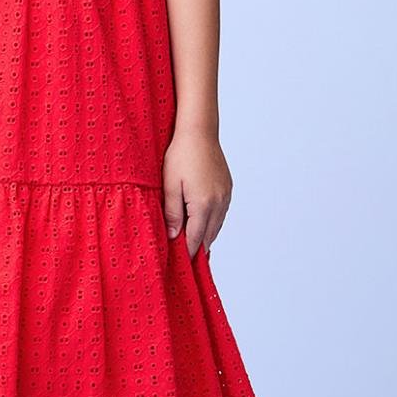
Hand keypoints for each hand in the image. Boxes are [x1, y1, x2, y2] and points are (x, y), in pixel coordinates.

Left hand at [161, 127, 232, 259]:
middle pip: (208, 237)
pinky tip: (201, 224)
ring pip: (216, 227)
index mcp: (203, 204)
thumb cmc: (180, 154)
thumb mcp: (169, 184)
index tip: (180, 265)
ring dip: (204, 236)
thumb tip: (173, 236)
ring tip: (192, 247)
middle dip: (197, 250)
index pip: (195, 239)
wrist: (199, 131)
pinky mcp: (227, 188)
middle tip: (186, 262)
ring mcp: (225, 196)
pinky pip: (220, 214)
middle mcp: (218, 203)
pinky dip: (211, 223)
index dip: (187, 254)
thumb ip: (171, 212)